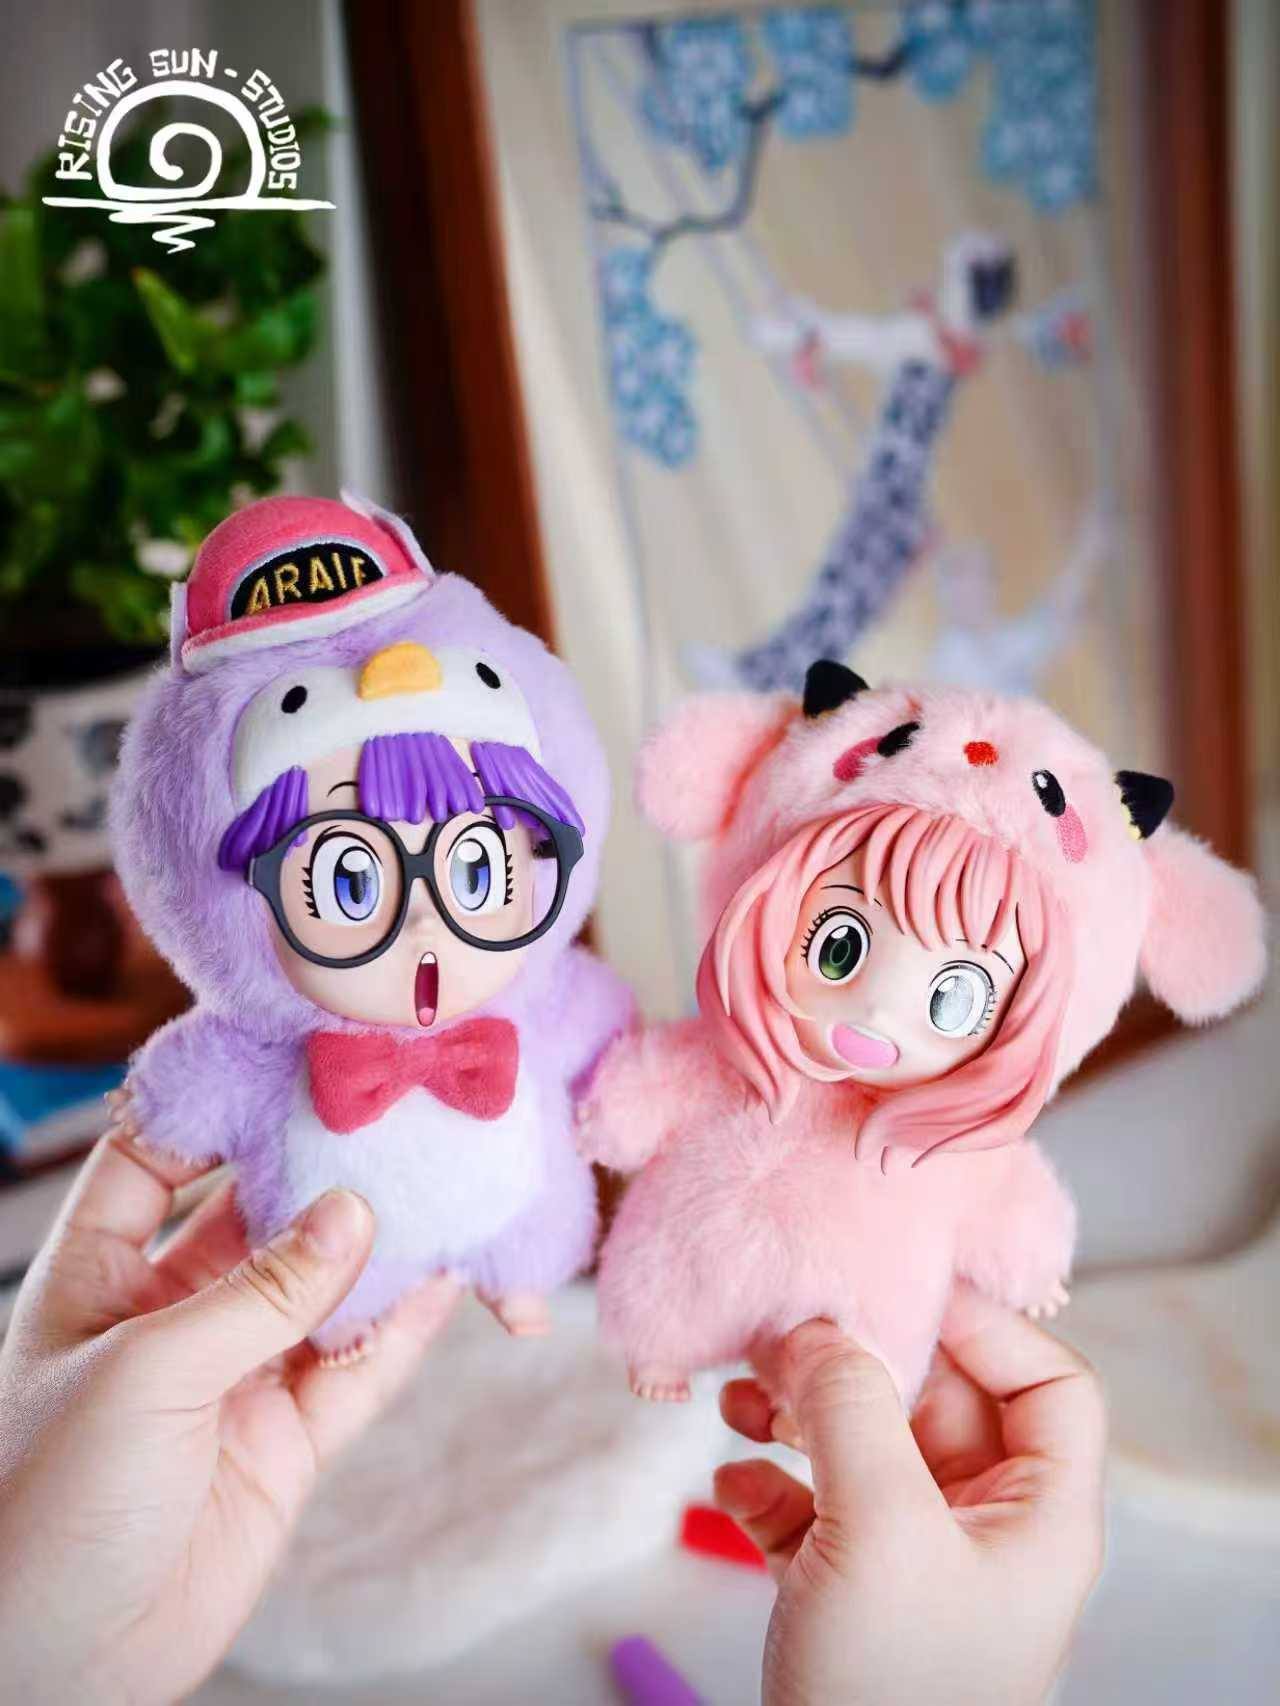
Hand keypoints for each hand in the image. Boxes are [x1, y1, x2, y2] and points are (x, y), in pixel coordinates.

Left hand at [0, 1132, 457, 1704]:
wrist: (55, 1671)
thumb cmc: (47, 1505)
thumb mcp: (144, 1373)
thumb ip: (259, 1293)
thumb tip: (354, 1212)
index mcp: (100, 1276)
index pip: (154, 1160)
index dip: (214, 1108)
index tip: (286, 1058)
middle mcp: (172, 1313)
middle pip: (259, 1216)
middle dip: (321, 1170)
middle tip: (395, 1115)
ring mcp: (235, 1376)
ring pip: (324, 1291)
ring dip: (381, 1247)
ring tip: (444, 1185)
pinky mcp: (286, 1441)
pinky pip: (358, 1370)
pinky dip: (403, 1328)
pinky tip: (446, 1282)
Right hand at [714, 1292, 1105, 1705]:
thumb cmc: (892, 1691)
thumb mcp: (881, 1531)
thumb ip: (853, 1410)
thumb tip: (820, 1325)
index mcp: (1036, 1514)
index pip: (1045, 1381)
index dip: (982, 1323)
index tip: (893, 1282)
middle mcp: (984, 1528)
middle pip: (937, 1399)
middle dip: (857, 1360)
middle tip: (783, 1332)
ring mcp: (915, 1562)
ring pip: (865, 1446)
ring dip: (799, 1413)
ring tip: (739, 1400)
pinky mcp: (850, 1594)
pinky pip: (815, 1506)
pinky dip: (770, 1483)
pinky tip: (732, 1485)